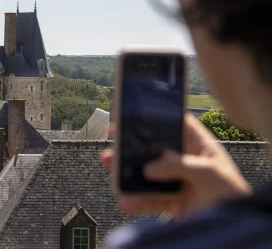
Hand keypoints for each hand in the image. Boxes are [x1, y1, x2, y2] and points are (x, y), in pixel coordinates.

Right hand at [101, 114, 251, 216]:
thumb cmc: (233, 196)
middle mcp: (185, 162)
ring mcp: (177, 183)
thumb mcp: (209, 173)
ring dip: (126, 170)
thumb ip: (179, 166)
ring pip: (146, 173)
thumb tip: (150, 167)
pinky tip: (124, 200)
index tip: (133, 114)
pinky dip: (134, 200)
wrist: (233, 230)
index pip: (176, 125)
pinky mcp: (171, 203)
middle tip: (114, 139)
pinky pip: (148, 200)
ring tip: (109, 165)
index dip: (156, 117)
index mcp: (199, 147)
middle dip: (132, 144)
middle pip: (154, 148)